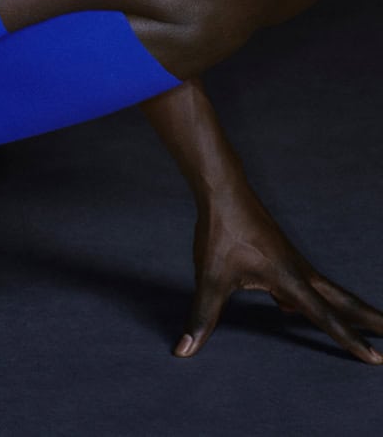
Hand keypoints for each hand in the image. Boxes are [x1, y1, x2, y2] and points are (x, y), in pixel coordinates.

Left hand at [176, 181, 382, 363]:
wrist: (223, 190)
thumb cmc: (220, 232)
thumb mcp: (210, 279)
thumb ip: (202, 317)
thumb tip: (184, 351)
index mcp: (290, 281)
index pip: (327, 319)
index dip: (351, 341)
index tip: (377, 358)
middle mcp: (299, 271)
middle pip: (343, 301)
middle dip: (370, 319)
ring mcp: (293, 261)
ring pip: (328, 290)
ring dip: (348, 308)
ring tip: (368, 324)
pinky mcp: (281, 254)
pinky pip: (306, 282)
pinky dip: (317, 298)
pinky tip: (290, 307)